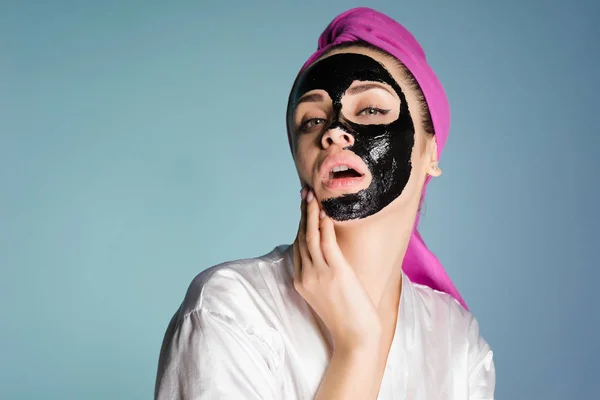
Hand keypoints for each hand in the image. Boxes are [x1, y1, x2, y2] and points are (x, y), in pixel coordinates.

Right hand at [293, 187, 381, 352]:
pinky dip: (324, 224)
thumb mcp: (327, 295)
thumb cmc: (347, 319)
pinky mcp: (335, 272)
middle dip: (302, 214)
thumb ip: (322, 276)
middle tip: (304, 193)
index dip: (300, 225)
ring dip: (310, 213)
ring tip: (312, 195)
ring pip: (310, 236)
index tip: (303, 208)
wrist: (356, 338)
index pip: (297, 247)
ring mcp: (319, 274)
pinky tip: (325, 211)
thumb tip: (328, 259)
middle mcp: (305, 276)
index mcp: (301, 282)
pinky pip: (326, 242)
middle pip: (301, 238)